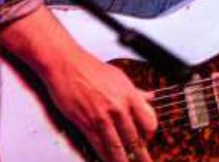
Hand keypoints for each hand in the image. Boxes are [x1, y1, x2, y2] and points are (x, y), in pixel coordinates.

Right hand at [0, 7, 156, 161]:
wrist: (67, 66)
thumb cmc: (91, 69)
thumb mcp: (120, 77)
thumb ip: (136, 91)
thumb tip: (150, 97)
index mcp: (130, 95)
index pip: (149, 121)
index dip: (149, 134)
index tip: (148, 139)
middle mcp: (119, 107)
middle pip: (134, 138)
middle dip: (140, 154)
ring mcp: (103, 117)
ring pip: (117, 146)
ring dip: (123, 160)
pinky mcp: (86, 123)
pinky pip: (98, 145)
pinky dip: (105, 156)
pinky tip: (109, 160)